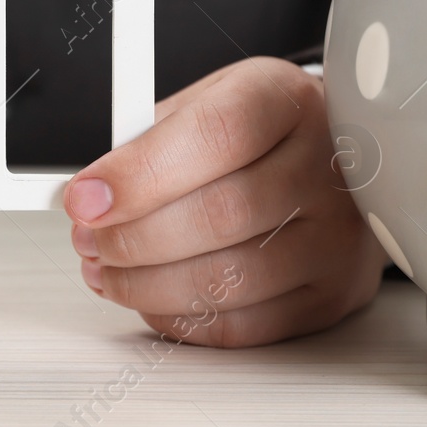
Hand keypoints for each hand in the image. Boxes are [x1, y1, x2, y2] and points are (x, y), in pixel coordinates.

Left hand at [63, 57, 384, 346]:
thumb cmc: (265, 130)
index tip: (85, 198)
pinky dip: (180, 316)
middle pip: (218, 215)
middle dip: (131, 237)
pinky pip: (243, 326)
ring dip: (145, 284)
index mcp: (286, 101)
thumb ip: (151, 138)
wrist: (340, 160)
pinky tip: (151, 295)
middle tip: (88, 239)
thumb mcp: (211, 100)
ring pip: (227, 279)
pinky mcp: (332, 294)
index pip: (213, 137)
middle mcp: (323, 167)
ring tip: (108, 269)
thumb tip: (90, 193)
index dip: (139, 174)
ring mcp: (336, 236)